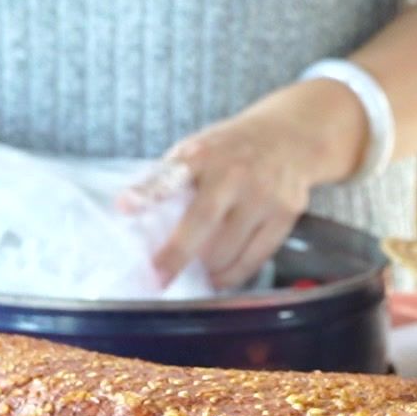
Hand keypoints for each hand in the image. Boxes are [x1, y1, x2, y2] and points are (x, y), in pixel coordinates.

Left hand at [121, 79, 364, 290]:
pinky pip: (255, 258)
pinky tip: (221, 277)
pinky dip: (234, 274)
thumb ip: (170, 179)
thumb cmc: (231, 150)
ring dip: (208, 269)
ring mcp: (263, 195)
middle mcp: (233, 173)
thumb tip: (130, 212)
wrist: (291, 137)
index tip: (125, 208)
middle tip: (160, 278)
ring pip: (228, 250)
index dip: (147, 193)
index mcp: (202, 154)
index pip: (171, 175)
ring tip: (198, 274)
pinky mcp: (285, 214)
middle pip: (201, 223)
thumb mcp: (196, 150)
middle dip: (176, 256)